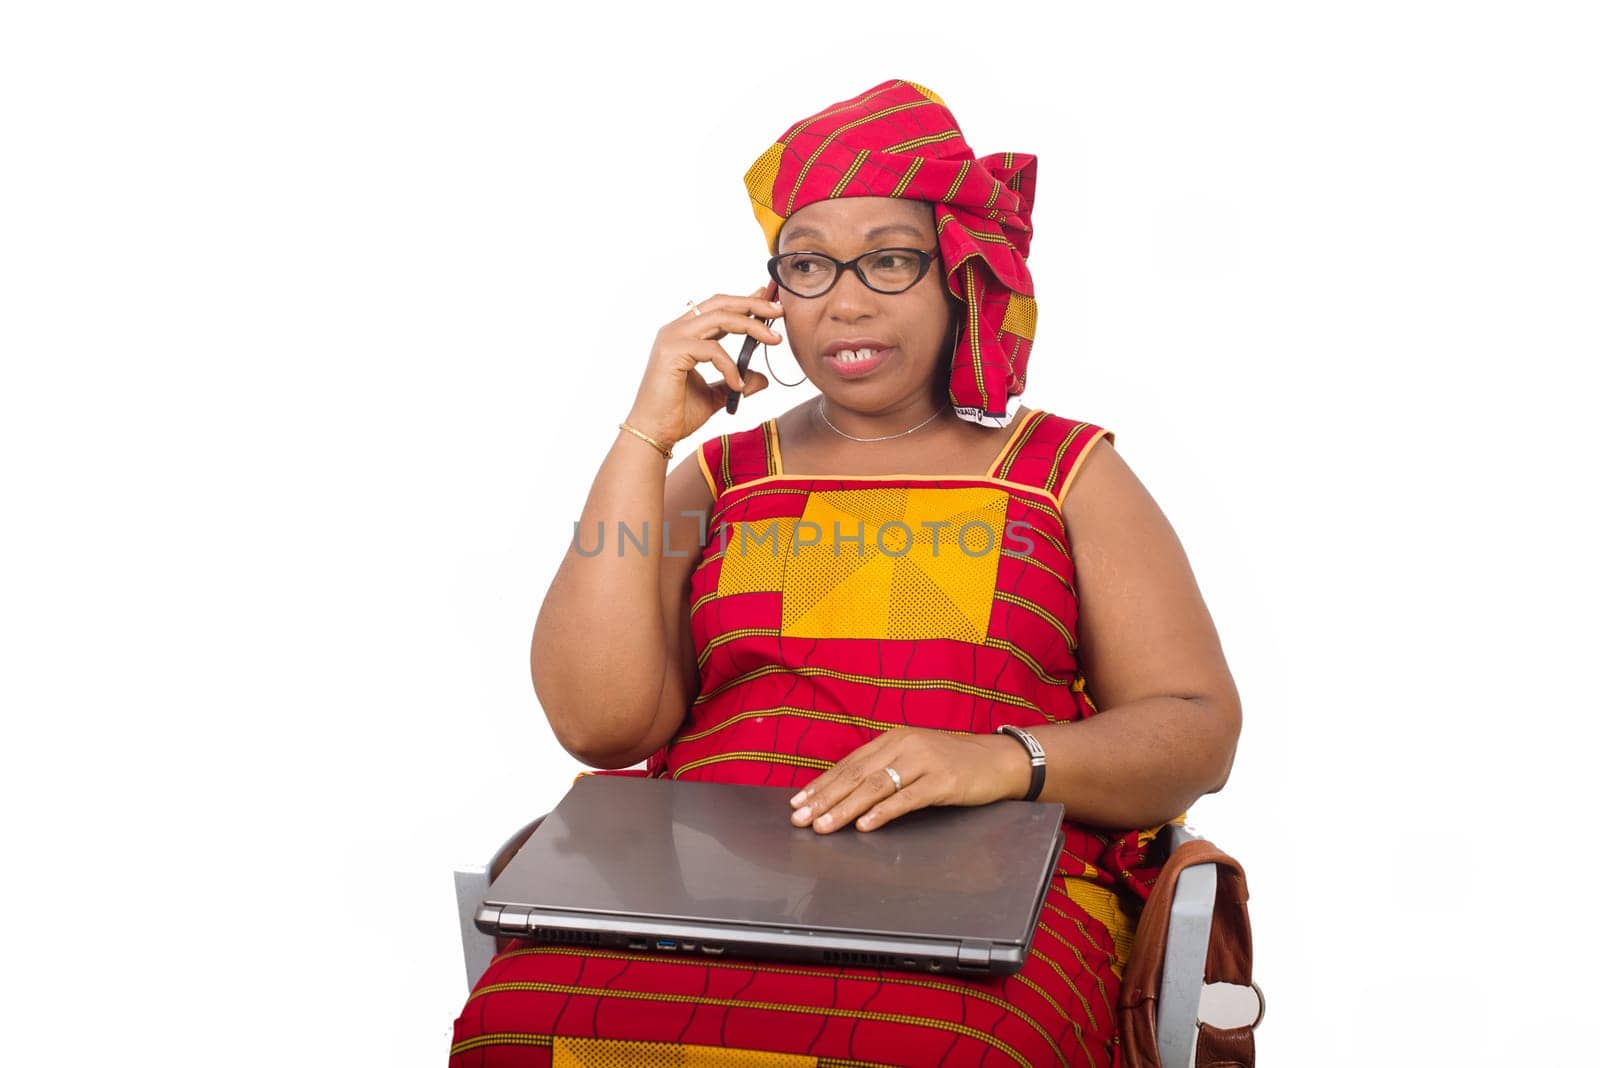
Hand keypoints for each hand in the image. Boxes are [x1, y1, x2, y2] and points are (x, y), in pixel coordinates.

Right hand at [624, 286, 784, 449]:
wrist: (653, 433)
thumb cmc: (676, 414)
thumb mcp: (716, 395)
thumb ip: (736, 381)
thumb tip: (762, 379)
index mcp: (684, 334)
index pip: (717, 307)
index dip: (744, 301)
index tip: (770, 301)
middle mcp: (676, 329)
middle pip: (720, 304)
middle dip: (753, 304)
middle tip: (779, 311)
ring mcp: (672, 338)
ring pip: (720, 318)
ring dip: (751, 326)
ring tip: (774, 339)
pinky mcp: (672, 353)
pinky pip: (713, 350)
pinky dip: (731, 366)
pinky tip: (738, 386)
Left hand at [789, 728, 1030, 833]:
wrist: (999, 760)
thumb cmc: (953, 762)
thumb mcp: (914, 758)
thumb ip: (884, 768)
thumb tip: (846, 791)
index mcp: (893, 739)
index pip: (849, 764)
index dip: (822, 784)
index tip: (798, 802)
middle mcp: (904, 745)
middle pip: (856, 775)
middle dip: (825, 798)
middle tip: (801, 818)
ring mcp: (924, 761)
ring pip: (876, 787)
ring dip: (846, 808)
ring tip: (824, 825)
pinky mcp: (942, 780)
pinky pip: (907, 798)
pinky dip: (883, 812)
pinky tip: (865, 825)